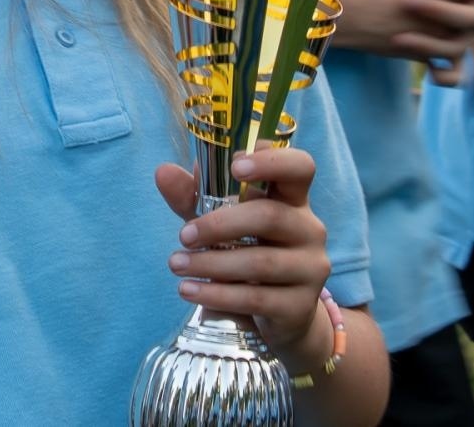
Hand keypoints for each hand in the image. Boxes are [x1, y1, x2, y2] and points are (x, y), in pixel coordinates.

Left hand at [156, 146, 330, 364]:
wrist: (280, 313)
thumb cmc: (248, 251)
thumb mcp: (220, 221)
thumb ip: (193, 197)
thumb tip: (163, 172)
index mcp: (293, 198)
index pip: (299, 167)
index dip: (272, 161)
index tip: (234, 166)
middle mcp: (309, 229)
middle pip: (269, 216)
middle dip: (220, 225)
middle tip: (183, 235)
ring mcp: (310, 268)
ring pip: (260, 262)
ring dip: (211, 264)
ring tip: (176, 264)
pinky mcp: (300, 305)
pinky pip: (256, 298)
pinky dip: (217, 294)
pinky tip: (188, 290)